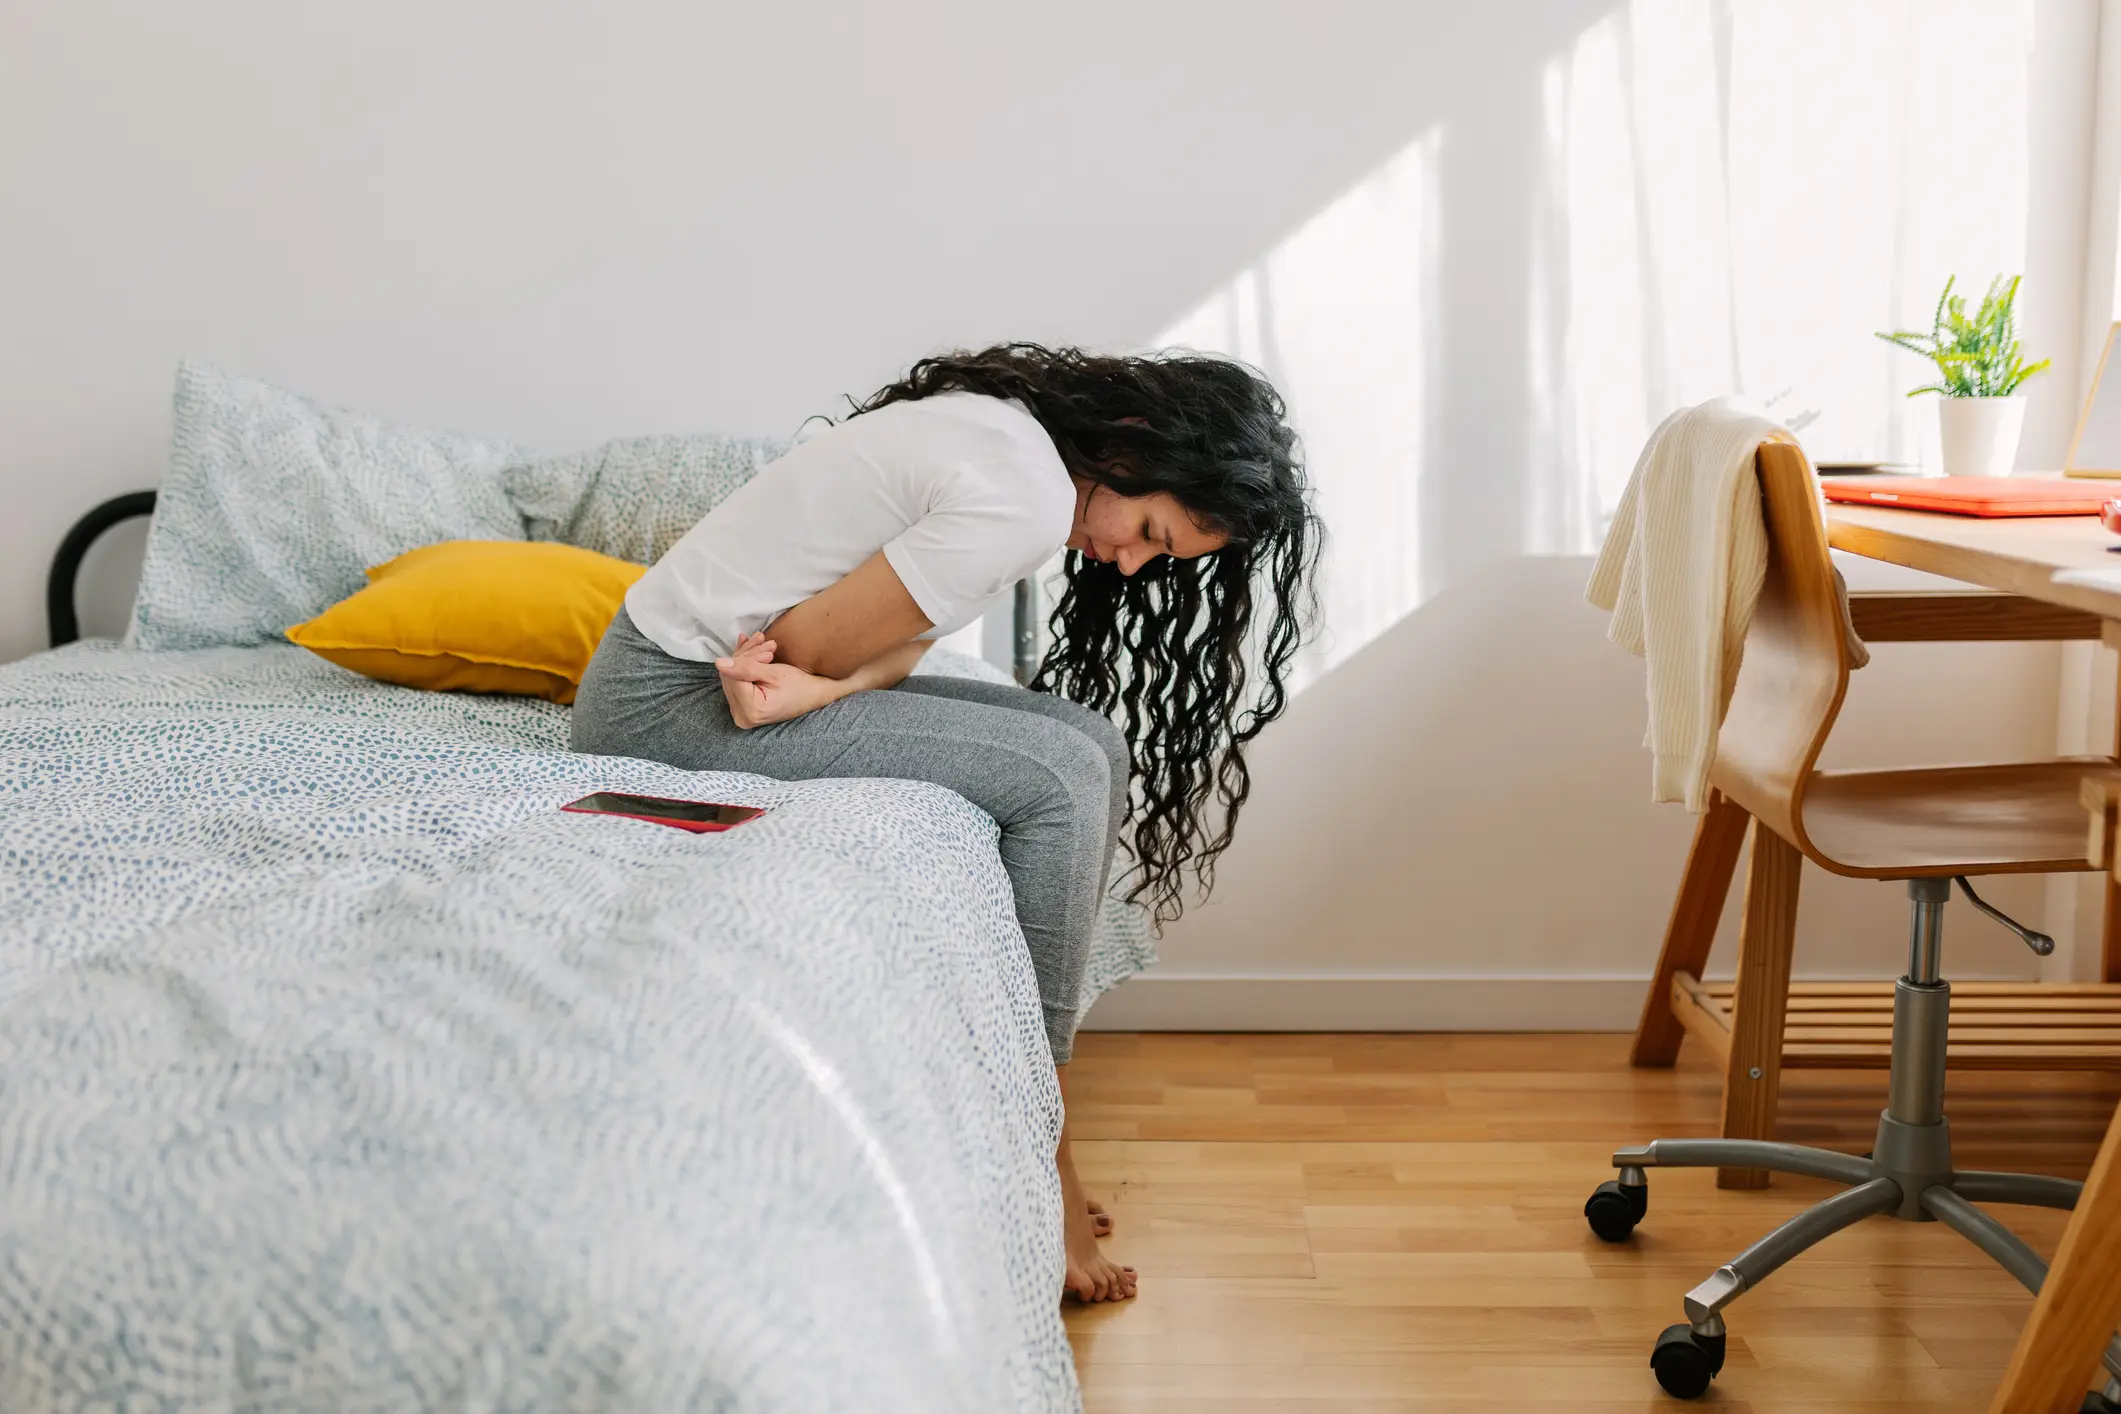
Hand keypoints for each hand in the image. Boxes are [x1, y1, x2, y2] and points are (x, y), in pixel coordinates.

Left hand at [715, 633, 840, 727]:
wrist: (813, 696)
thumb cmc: (800, 685)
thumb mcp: (774, 673)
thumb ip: (745, 667)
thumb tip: (719, 663)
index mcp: (751, 711)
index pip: (735, 676)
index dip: (748, 656)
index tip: (766, 643)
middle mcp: (742, 717)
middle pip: (731, 677)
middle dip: (746, 655)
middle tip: (764, 640)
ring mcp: (741, 715)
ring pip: (732, 677)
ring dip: (745, 657)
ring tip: (762, 643)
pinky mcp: (742, 709)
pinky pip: (736, 683)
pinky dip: (743, 666)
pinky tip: (750, 649)